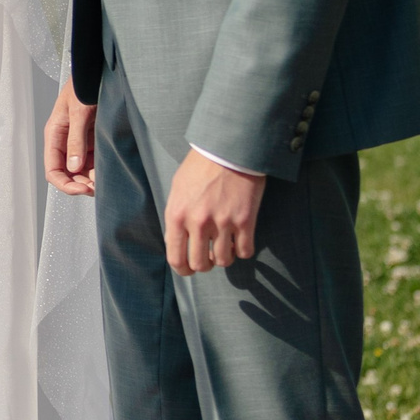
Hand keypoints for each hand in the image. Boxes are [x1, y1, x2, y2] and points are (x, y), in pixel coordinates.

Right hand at [44, 78, 95, 195]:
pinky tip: (109, 171)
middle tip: (97, 188)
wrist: (98, 72)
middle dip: (80, 185)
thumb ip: (75, 140)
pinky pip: (94, 162)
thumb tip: (73, 168)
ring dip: (92, 179)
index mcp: (55, 135)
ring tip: (105, 181)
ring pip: (82, 171)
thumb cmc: (83, 86)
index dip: (65, 184)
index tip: (82, 190)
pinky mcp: (93, 140)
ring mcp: (80, 142)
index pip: (53, 170)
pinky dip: (100, 170)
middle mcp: (66, 142)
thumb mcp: (78, 112)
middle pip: (68, 174)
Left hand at [163, 150, 264, 274]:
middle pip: (200, 264)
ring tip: (225, 245)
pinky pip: (244, 251)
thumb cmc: (200, 167)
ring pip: (224, 261)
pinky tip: (240, 240)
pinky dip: (242, 250)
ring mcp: (223, 223)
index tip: (188, 270)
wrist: (228, 148)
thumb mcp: (177, 189)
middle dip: (205, 265)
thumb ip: (175, 217)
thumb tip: (175, 242)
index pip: (176, 258)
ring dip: (224, 257)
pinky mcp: (245, 221)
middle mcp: (198, 222)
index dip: (182, 270)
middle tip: (209, 258)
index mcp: (177, 215)